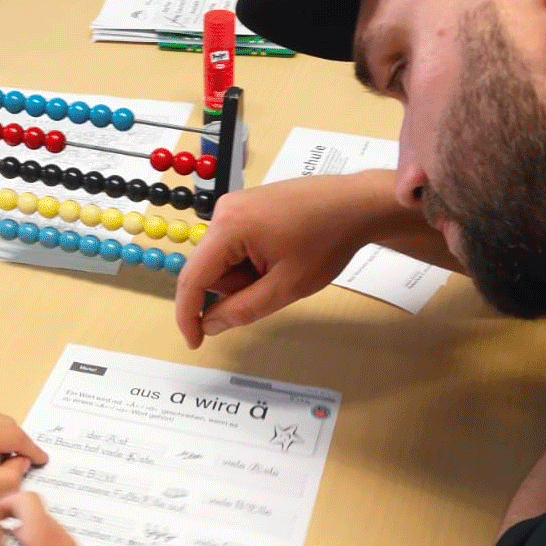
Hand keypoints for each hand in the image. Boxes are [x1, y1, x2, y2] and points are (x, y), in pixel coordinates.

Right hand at [175, 173, 392, 347]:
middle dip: (235, 287)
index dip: (188, 314)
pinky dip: (252, 259)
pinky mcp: (247, 205)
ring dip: (246, 274)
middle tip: (274, 284)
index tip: (194, 341)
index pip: (192, 278)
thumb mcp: (285, 287)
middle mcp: (224, 210)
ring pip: (223, 258)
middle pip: (209, 268)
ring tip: (283, 266)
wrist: (357, 204)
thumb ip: (242, 310)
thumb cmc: (327, 240)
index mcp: (228, 227)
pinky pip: (235, 243)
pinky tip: (281, 254)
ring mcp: (235, 204)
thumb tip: (208, 325)